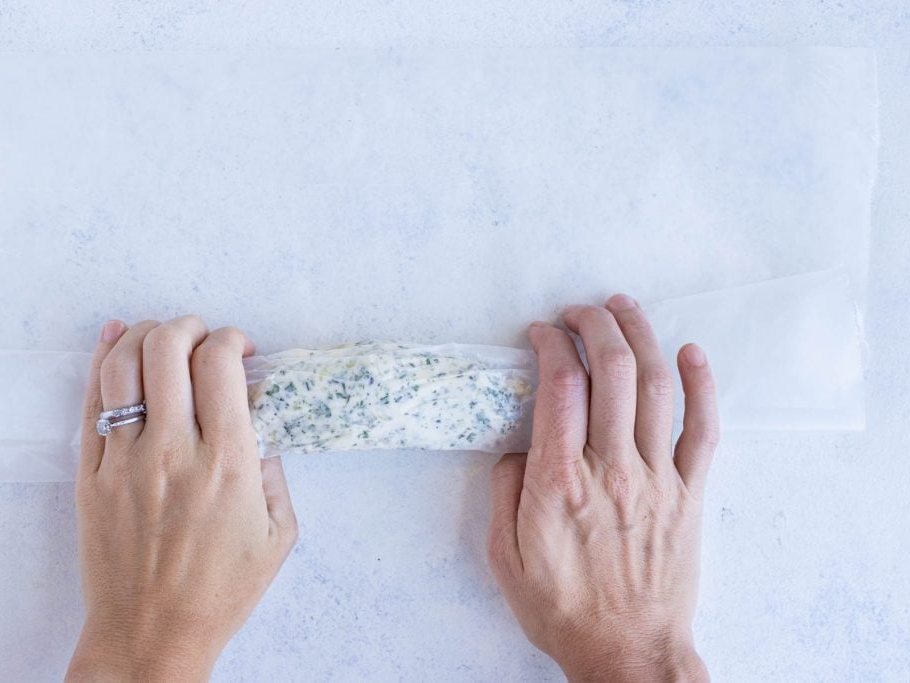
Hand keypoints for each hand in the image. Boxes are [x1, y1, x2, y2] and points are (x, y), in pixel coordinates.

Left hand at [66, 317, 297, 681]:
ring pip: (122, 365)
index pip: (219, 363)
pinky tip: (114, 338)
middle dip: (189, 325)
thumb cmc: (220, 592)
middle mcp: (172, 452)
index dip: (231, 339)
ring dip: (144, 334)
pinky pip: (90, 402)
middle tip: (201, 339)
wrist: (151, 636)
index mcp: (226, 464)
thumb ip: (275, 471)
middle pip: (168, 348)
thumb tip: (259, 423)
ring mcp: (123, 462)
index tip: (240, 350)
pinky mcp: (89, 476)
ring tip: (162, 340)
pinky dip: (101, 360)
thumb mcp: (278, 534)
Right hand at [488, 295, 717, 681]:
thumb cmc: (564, 609)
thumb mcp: (505, 557)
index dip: (551, 344)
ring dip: (640, 337)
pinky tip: (691, 353)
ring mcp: (658, 479)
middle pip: (612, 372)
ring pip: (657, 388)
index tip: (542, 332)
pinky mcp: (689, 494)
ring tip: (623, 309)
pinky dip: (702, 385)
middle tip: (580, 311)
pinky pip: (704, 429)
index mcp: (561, 482)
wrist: (628, 653)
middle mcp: (613, 470)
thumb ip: (504, 492)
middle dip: (595, 325)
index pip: (560, 386)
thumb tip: (516, 448)